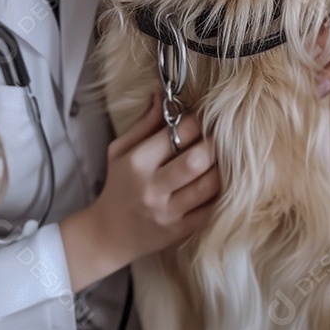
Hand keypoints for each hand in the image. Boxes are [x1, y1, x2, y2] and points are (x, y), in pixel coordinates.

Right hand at [60, 96, 219, 291]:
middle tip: (214, 138)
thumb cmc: (118, 185)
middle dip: (212, 144)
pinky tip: (214, 182)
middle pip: (197, 160)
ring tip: (217, 159)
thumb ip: (145, 123)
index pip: (178, 134)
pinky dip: (219, 193)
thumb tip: (163, 96)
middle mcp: (153, 188)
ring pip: (210, 185)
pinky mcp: (181, 231)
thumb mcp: (121, 150)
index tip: (198, 120)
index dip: (195, 122)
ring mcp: (169, 213)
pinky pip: (211, 209)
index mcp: (137, 163)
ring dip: (220, 168)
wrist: (109, 234)